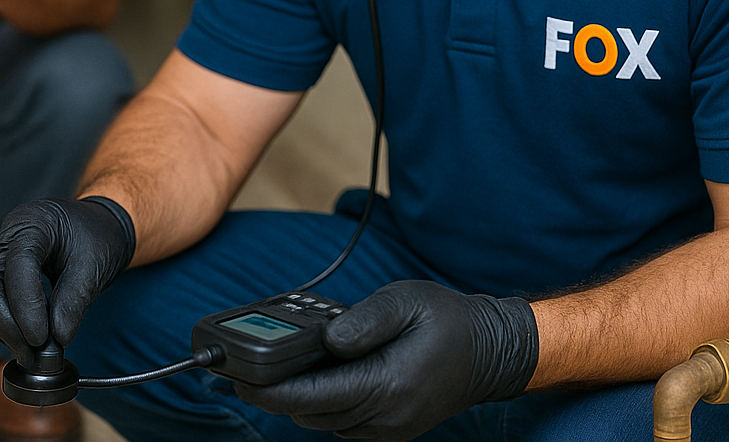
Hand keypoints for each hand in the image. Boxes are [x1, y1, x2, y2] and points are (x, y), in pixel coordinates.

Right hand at [0, 197, 135, 367]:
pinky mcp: (1, 276)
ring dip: (6, 330)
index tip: (41, 340)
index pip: (17, 266)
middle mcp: (8, 237)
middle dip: (5, 324)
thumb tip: (56, 340)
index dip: (26, 306)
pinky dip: (8, 327)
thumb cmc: (99, 239)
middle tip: (32, 352)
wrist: (100, 227)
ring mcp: (1, 256)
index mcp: (33, 222)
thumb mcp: (95, 267)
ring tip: (35, 353)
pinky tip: (30, 340)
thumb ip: (74, 301)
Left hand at [236, 280, 537, 440]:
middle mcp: (385, 417)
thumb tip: (327, 338)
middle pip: (311, 413)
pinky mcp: (390, 428)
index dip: (270, 390)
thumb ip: (363, 321)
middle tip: (242, 368)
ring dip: (297, 400)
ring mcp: (389, 428)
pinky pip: (343, 423)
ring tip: (271, 369)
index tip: (238, 378)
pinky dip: (321, 404)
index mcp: (386, 385)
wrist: (490, 352)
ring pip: (324, 422)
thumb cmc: (448, 321)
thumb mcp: (405, 301)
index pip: (312, 397)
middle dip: (274, 393)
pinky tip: (311, 378)